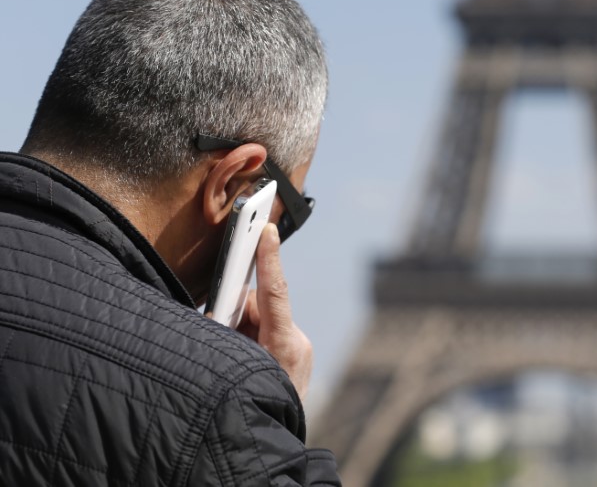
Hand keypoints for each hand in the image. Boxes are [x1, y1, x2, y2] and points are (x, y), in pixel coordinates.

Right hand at [237, 223, 312, 400]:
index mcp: (284, 346)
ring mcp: (300, 350)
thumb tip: (220, 311)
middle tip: (220, 330)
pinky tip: (242, 359)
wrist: (274, 445)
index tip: (266, 228)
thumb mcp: (231, 370)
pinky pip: (266, 334)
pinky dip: (249, 339)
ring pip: (259, 321)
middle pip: (258, 306)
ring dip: (240, 330)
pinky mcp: (297, 355)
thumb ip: (225, 335)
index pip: (275, 292)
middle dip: (234, 312)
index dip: (268, 258)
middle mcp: (296, 344)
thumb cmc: (252, 409)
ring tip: (232, 357)